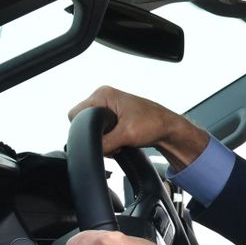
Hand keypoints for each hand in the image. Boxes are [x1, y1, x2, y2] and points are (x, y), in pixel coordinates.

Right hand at [68, 85, 208, 170]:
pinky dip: (108, 140)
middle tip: (114, 141)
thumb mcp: (126, 135)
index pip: (76, 114)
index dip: (84, 130)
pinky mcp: (114, 117)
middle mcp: (104, 98)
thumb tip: (91, 150)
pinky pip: (101, 131)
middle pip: (83, 122)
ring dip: (104, 140)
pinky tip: (120, 142)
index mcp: (103, 94)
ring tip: (120, 141)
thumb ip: (105, 143)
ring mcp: (109, 107)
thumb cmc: (154, 124)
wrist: (169, 130)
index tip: (101, 137)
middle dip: (96, 136)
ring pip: (92, 129)